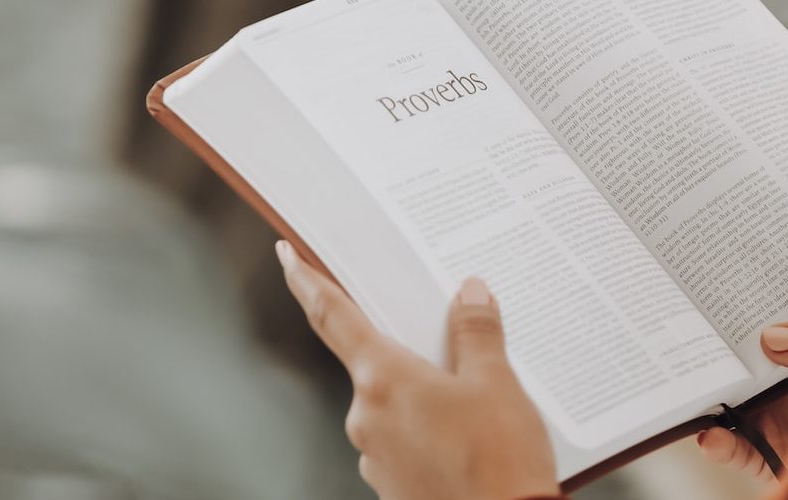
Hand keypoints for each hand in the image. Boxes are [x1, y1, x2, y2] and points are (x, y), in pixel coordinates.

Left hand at [276, 241, 557, 499]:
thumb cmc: (500, 464)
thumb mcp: (497, 384)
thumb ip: (477, 334)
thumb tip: (470, 294)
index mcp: (384, 379)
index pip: (333, 316)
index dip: (308, 282)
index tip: (288, 258)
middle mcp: (366, 417)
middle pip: (376, 363)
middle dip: (406, 351)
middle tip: (446, 344)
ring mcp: (375, 456)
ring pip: (393, 406)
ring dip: (422, 396)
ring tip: (475, 406)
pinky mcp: (391, 486)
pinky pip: (404, 441)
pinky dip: (427, 432)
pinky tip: (466, 439)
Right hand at [696, 313, 787, 480]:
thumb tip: (773, 337)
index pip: (760, 323)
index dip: (734, 307)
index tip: (708, 294)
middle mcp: (779, 377)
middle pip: (733, 362)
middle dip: (707, 350)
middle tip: (684, 337)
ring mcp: (772, 413)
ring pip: (727, 404)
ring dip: (705, 397)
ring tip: (689, 389)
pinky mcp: (771, 451)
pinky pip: (740, 449)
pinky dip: (721, 445)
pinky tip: (711, 437)